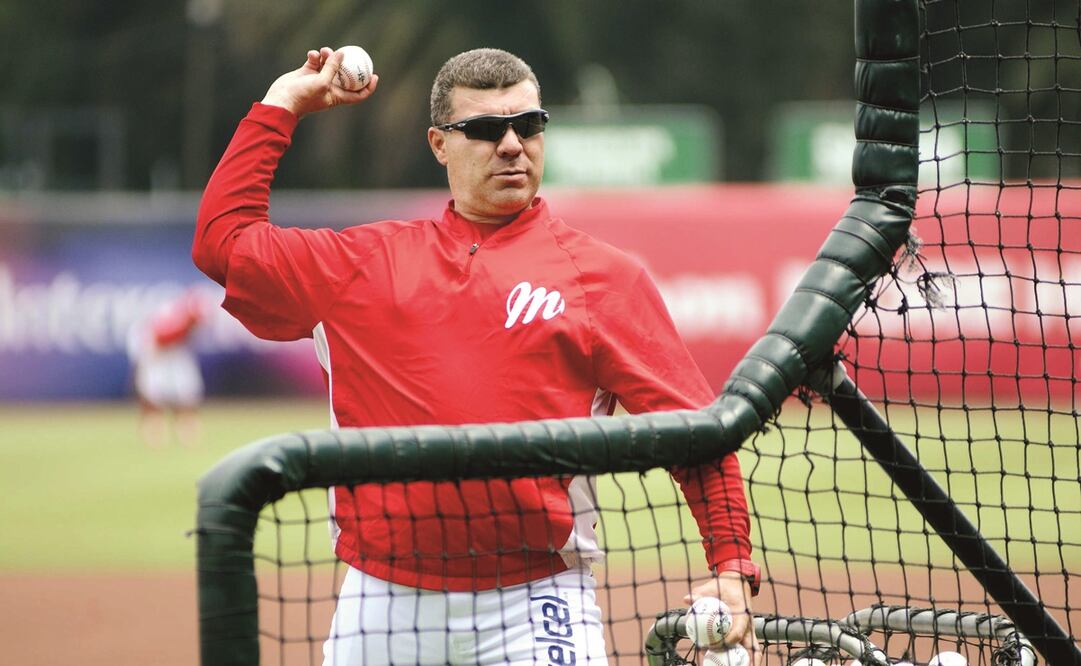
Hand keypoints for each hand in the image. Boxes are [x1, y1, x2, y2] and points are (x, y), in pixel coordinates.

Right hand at [260, 47, 378, 117]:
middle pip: (344, 74)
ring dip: (328, 55)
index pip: (358, 94)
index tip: (374, 75)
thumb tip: (342, 53)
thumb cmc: (304, 96)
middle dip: (346, 63)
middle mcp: (329, 88)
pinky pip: (316, 61)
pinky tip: (312, 54)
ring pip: (329, 64)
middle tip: (349, 52)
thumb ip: (333, 68)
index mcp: (337, 96)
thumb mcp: (322, 82)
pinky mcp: (306, 72)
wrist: (281, 100)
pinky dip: (315, 56)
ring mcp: (318, 80)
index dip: (368, 86)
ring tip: (324, 50)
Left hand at [684, 574, 761, 664]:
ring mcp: (749, 630)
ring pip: (753, 650)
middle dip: (746, 660)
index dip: (727, 641)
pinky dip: (746, 658)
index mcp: (742, 614)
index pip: (738, 632)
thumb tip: (686, 599)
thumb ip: (700, 594)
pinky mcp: (747, 633)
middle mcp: (748, 625)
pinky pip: (748, 648)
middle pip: (751, 647)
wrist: (737, 582)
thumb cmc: (724, 586)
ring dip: (748, 661)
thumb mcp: (711, 587)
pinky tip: (733, 663)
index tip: (714, 646)